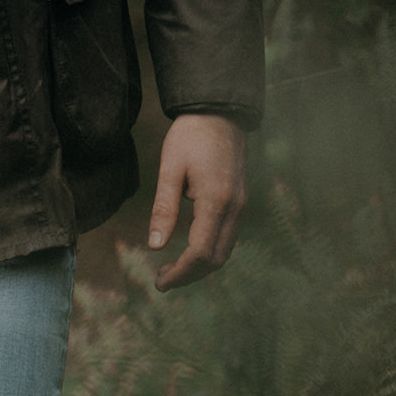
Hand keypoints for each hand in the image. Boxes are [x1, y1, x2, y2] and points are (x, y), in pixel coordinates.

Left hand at [147, 112, 247, 290]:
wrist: (219, 112)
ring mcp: (241, 205)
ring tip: (171, 270)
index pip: (201, 253)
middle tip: (161, 280)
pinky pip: (227, 237)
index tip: (159, 282)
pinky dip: (208, 252)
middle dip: (189, 275)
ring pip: (225, 250)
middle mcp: (235, 207)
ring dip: (199, 266)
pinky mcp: (239, 201)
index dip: (181, 273)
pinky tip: (187, 251)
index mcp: (216, 201)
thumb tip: (154, 246)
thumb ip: (163, 209)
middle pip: (217, 259)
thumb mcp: (169, 170)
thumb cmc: (190, 137)